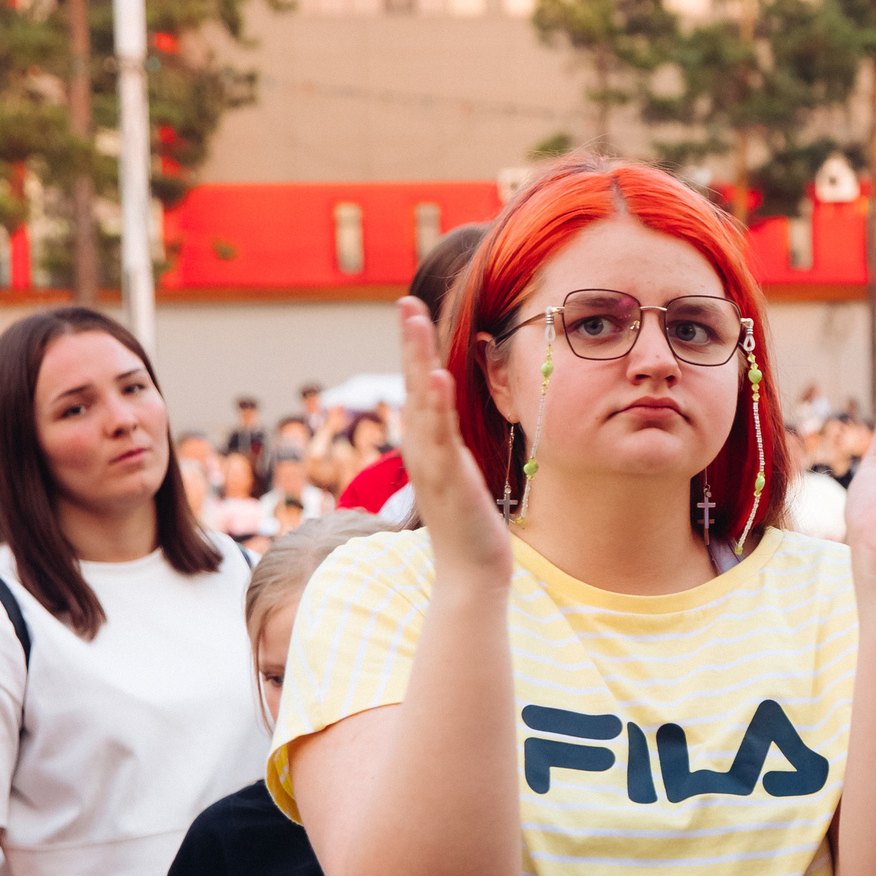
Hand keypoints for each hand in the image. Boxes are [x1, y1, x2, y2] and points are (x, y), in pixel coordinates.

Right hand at [396, 298, 509, 588]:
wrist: (471, 575)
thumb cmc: (469, 528)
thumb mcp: (461, 477)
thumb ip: (453, 450)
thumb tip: (454, 431)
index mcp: (426, 446)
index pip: (418, 389)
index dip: (415, 351)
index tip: (414, 312)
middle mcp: (421, 449)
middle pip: (411, 384)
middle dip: (409, 341)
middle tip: (405, 300)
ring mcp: (431, 463)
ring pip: (422, 401)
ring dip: (417, 358)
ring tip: (414, 320)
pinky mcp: (448, 479)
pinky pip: (440, 436)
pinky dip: (436, 405)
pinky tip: (435, 376)